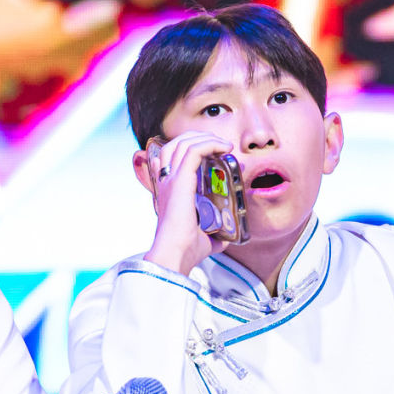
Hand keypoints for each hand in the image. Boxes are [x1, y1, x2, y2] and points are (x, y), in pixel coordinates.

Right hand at [138, 130, 233, 275]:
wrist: (176, 255)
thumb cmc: (186, 251)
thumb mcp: (205, 238)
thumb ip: (215, 234)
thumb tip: (228, 236)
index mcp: (168, 192)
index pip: (169, 158)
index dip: (188, 149)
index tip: (212, 154)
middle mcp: (166, 182)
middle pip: (175, 144)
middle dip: (199, 138)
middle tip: (220, 145)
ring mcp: (171, 179)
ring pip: (183, 143)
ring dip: (206, 138)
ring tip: (223, 144)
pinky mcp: (181, 180)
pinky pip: (194, 150)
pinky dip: (210, 144)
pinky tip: (225, 148)